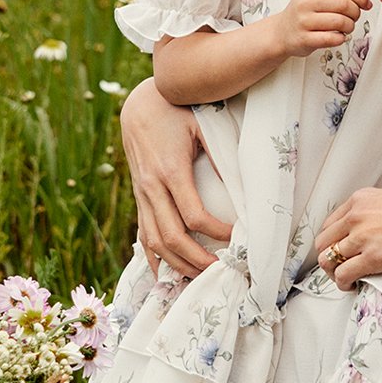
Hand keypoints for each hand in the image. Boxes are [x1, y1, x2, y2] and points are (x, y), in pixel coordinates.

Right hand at [119, 77, 231, 274]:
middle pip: (171, 237)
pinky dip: (153, 257)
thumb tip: (242, 186)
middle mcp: (151, 187)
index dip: (216, 233)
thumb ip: (220, 153)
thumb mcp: (202, 124)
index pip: (193, 215)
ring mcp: (142, 194)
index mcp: (170, 170)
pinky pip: (143, 233)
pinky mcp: (138, 197)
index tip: (237, 239)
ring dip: (177, 264)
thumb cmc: (176, 109)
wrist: (139, 104)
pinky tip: (165, 275)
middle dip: (197, 260)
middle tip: (222, 272)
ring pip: (154, 242)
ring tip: (201, 278)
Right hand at [271, 0, 370, 57]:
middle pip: (343, 4)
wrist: (281, 32)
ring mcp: (303, 21)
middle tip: (355, 17)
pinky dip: (341, 38)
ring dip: (350, 26)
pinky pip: (332, 39)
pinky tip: (339, 37)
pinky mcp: (304, 39)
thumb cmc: (303, 13)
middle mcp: (305, 2)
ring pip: (340, 22)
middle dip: (356, 12)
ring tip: (347, 28)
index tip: (366, 4)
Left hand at [314, 188, 381, 287]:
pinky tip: (354, 286)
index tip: (340, 253)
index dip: (332, 242)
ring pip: (328, 260)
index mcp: (363, 198)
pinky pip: (343, 275)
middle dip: (329, 259)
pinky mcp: (375, 257)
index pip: (330, 223)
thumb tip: (370, 229)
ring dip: (335, 274)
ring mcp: (365, 235)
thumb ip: (378, 212)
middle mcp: (358, 214)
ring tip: (348, 280)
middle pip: (323, 242)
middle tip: (341, 269)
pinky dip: (343, 284)